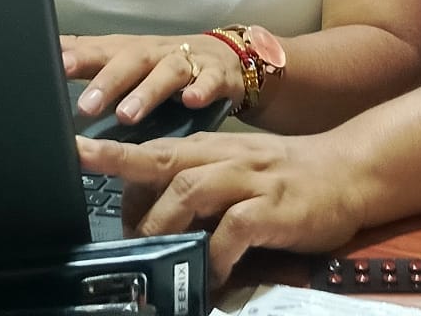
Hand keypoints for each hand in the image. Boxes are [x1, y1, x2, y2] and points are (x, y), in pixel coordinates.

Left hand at [60, 33, 244, 123]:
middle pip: (131, 59)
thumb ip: (90, 60)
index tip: (56, 67)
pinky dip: (201, 89)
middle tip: (87, 105)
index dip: (78, 57)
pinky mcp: (216, 74)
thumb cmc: (164, 63)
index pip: (100, 50)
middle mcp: (156, 53)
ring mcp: (188, 61)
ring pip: (167, 71)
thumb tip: (47, 56)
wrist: (225, 57)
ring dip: (147, 91)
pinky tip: (192, 101)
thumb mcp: (127, 60)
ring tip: (128, 114)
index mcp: (130, 51)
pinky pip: (210, 79)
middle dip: (108, 81)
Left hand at [77, 131, 369, 285]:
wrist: (347, 171)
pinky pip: (232, 229)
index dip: (112, 151)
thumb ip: (197, 189)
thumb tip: (150, 218)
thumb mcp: (236, 172)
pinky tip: (212, 273)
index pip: (154, 148)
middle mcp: (224, 157)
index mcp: (210, 149)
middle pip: (163, 159)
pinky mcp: (271, 206)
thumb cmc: (286, 178)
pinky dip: (215, 253)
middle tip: (84, 168)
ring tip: (154, 252)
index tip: (73, 150)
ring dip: (164, 222)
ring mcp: (248, 179)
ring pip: (190, 191)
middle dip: (118, 161)